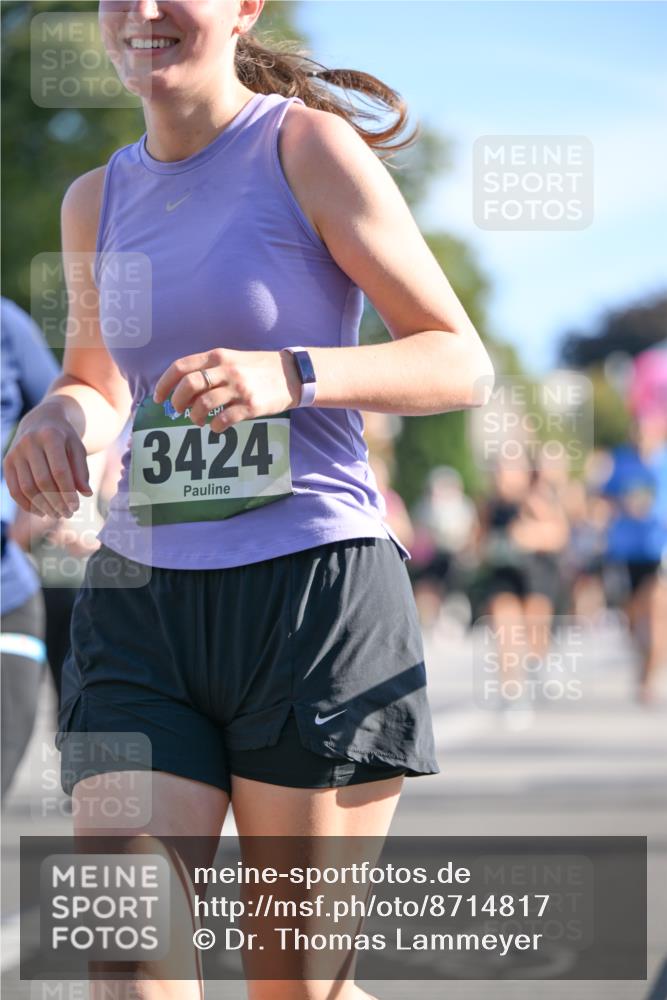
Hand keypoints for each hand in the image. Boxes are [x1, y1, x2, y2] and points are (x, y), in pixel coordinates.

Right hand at [3, 400, 91, 518]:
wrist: (41, 421)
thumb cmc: (64, 438)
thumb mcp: (77, 449)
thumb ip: (82, 470)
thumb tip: (86, 494)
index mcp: (50, 436)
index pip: (59, 471)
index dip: (67, 492)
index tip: (76, 507)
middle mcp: (29, 442)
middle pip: (42, 481)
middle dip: (56, 502)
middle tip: (67, 514)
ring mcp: (15, 452)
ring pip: (27, 487)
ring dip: (42, 506)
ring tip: (56, 515)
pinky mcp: (7, 462)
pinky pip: (14, 489)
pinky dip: (27, 504)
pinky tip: (40, 512)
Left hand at [152, 348, 302, 431]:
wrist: (291, 375)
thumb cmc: (257, 368)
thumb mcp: (232, 358)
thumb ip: (209, 369)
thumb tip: (182, 389)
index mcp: (218, 356)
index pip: (181, 367)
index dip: (164, 383)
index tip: (158, 397)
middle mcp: (227, 370)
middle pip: (189, 386)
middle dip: (177, 402)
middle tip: (177, 411)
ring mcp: (239, 388)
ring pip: (203, 405)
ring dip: (194, 417)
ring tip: (196, 421)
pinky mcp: (251, 406)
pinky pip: (224, 420)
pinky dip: (214, 427)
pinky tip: (215, 428)